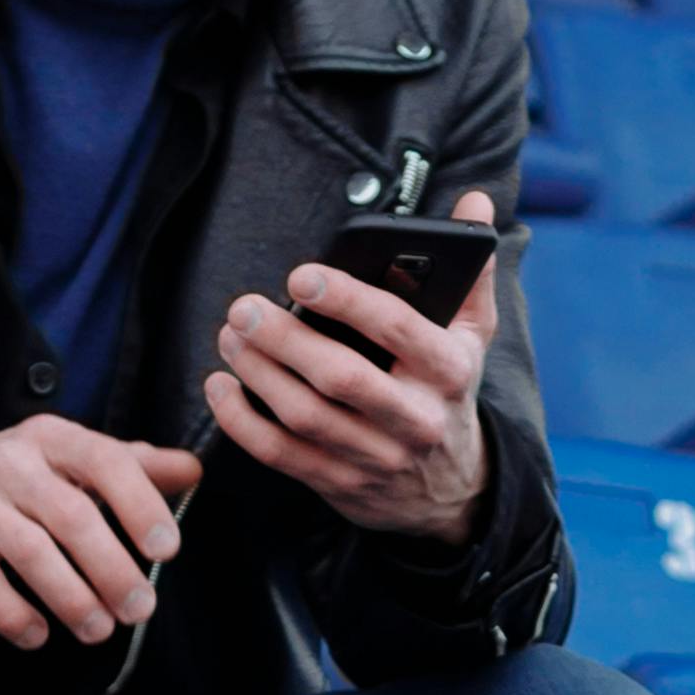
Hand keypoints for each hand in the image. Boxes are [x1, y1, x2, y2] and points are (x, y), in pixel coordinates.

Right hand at [0, 420, 201, 652]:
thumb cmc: (12, 486)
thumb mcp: (66, 465)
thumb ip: (130, 467)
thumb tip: (194, 470)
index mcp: (50, 438)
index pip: (105, 459)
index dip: (140, 504)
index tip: (166, 550)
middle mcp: (8, 461)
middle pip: (72, 516)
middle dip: (113, 569)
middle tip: (141, 610)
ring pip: (31, 553)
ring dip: (73, 599)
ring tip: (99, 630)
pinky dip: (15, 616)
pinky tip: (39, 636)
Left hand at [207, 189, 495, 539]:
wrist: (450, 493)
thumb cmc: (448, 395)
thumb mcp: (473, 337)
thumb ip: (470, 270)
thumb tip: (473, 201)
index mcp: (449, 371)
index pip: (396, 328)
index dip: (345, 299)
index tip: (300, 276)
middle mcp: (416, 419)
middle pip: (341, 377)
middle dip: (286, 339)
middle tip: (245, 308)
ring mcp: (377, 458)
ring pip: (305, 416)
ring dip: (259, 373)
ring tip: (231, 336)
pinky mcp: (341, 484)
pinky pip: (282, 455)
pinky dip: (242, 422)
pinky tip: (221, 387)